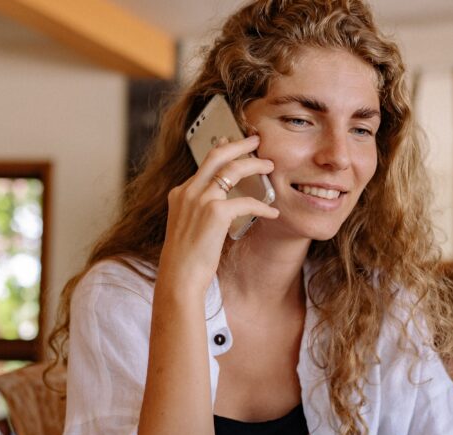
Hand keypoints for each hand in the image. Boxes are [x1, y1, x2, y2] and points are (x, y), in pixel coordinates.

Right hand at [158, 135, 278, 294]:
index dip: (222, 151)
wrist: (179, 276)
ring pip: (233, 169)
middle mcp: (188, 191)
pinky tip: (272, 212)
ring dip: (255, 165)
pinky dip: (262, 205)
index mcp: (180, 193)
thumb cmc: (186, 259)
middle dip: (239, 144)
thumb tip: (220, 204)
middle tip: (256, 140)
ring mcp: (200, 200)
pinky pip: (246, 201)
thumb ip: (199, 210)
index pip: (204, 164)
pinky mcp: (215, 213)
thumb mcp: (187, 226)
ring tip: (270, 166)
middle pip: (217, 155)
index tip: (233, 143)